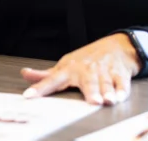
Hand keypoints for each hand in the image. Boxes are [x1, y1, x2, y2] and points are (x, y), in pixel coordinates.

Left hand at [20, 33, 140, 105]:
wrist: (116, 46)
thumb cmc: (87, 59)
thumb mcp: (65, 65)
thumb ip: (46, 76)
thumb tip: (25, 74)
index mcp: (69, 69)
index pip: (52, 79)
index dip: (40, 88)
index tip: (29, 96)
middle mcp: (86, 70)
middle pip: (88, 82)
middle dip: (91, 91)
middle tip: (92, 101)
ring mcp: (104, 71)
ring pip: (105, 83)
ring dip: (107, 92)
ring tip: (107, 100)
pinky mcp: (120, 73)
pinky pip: (121, 83)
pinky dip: (122, 89)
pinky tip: (121, 96)